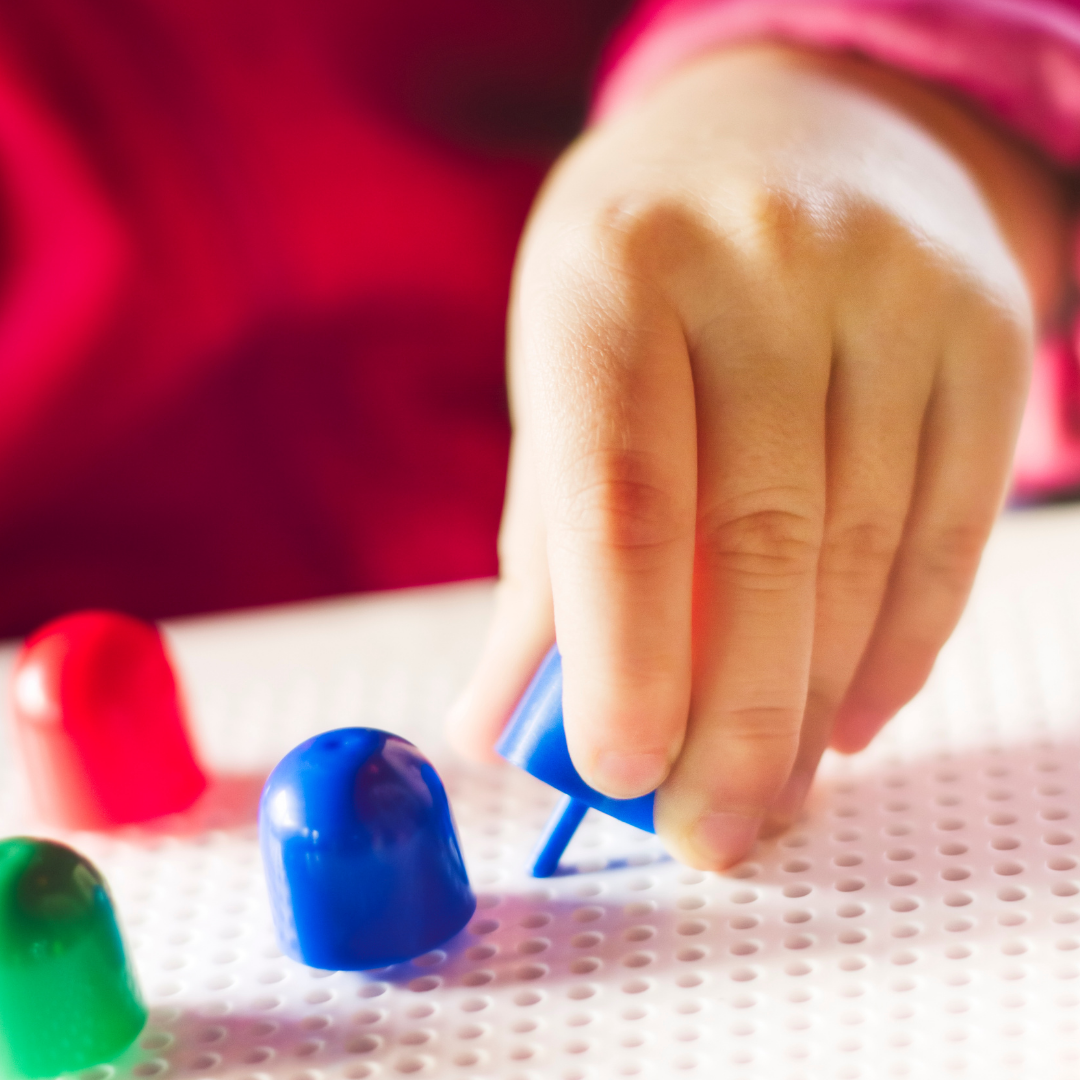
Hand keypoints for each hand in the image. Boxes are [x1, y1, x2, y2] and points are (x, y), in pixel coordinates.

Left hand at [448, 46, 1069, 868]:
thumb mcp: (564, 380)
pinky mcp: (984, 328)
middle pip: (761, 541)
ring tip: (772, 789)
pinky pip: (952, 523)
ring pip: (867, 546)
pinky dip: (903, 645)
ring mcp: (890, 288)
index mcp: (615, 275)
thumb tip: (505, 724)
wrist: (782, 135)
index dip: (626, 656)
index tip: (621, 777)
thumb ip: (545, 555)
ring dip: (818, 700)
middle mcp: (762, 265)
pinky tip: (853, 715)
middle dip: (737, 721)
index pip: (623, 495)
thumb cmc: (641, 281)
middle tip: (711, 831)